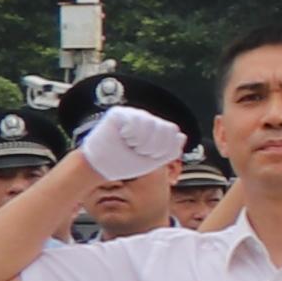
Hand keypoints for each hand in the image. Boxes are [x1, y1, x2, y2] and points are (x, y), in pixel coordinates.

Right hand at [73, 101, 188, 187]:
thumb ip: (170, 149)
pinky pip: (135, 122)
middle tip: (137, 151)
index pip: (174, 134)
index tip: (147, 156)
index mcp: (156, 129)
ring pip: (152, 125)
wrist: (100, 167)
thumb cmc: (124, 163)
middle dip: (153, 147)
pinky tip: (122, 137)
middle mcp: (146, 119)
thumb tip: (181, 136)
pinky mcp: (119, 113)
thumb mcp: (154, 160)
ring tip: (129, 144)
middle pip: (167, 129)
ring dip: (140, 142)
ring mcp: (133, 114)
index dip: (162, 150)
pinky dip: (129, 135)